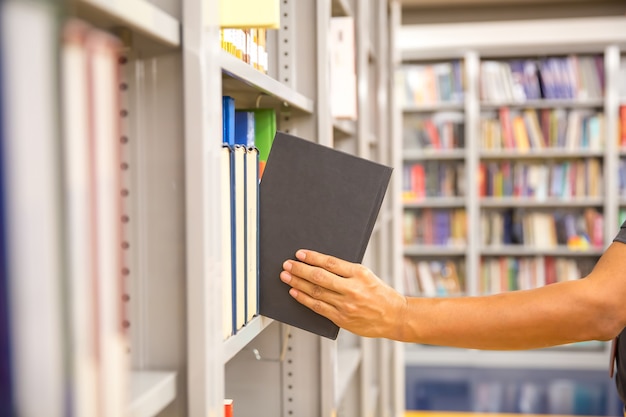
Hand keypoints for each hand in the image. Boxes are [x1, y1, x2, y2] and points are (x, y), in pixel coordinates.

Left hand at [280, 249, 407, 338]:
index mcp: (359, 274)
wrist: (395, 317)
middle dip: (300, 269)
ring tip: (286, 277)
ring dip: (297, 283)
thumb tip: (320, 264)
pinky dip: (304, 299)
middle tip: (287, 264)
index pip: (330, 262)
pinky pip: (318, 307)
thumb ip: (346, 271)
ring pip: (316, 292)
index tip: (300, 254)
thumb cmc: (381, 295)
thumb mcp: (368, 275)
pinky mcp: (341, 319)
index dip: (312, 257)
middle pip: (319, 277)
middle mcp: (352, 289)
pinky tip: (295, 293)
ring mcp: (346, 305)